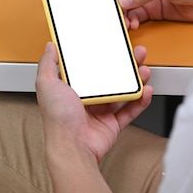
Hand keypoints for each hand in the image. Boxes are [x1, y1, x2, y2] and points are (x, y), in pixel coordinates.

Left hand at [35, 42, 152, 163]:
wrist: (72, 146)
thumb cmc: (58, 119)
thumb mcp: (46, 84)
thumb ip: (47, 63)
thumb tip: (50, 47)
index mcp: (70, 88)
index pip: (87, 67)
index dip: (99, 55)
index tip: (110, 45)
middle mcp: (85, 98)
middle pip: (109, 77)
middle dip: (124, 65)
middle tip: (134, 54)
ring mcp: (100, 111)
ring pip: (122, 92)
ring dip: (135, 80)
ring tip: (144, 69)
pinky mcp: (112, 123)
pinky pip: (130, 110)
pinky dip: (140, 101)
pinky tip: (146, 91)